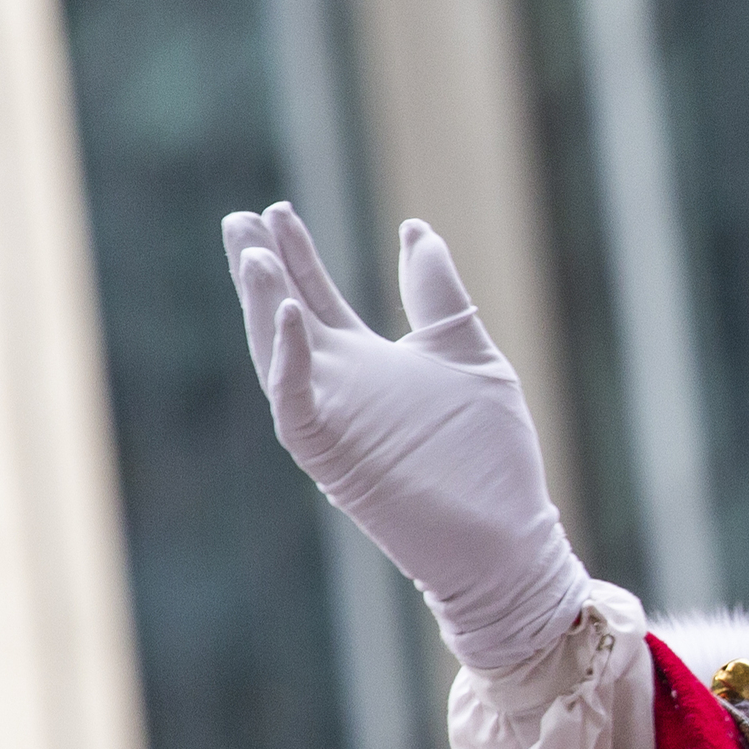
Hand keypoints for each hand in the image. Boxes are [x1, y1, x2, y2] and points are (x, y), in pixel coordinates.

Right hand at [225, 204, 588, 670]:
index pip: (319, 299)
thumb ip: (436, 296)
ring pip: (279, 354)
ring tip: (250, 253)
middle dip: (262, 269)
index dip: (298, 256)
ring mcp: (334, 421)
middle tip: (239, 218)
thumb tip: (416, 230)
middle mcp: (341, 388)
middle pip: (286, 317)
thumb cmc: (492, 455)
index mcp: (369, 364)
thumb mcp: (467, 354)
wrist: (509, 538)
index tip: (279, 209)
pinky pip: (298, 404)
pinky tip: (289, 314)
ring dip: (262, 304)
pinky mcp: (334, 456)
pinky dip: (288, 360)